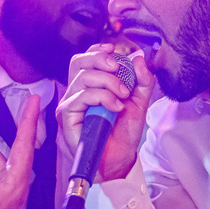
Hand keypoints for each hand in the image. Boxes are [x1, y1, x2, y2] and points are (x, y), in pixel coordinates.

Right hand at [58, 44, 155, 181]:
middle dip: (101, 60)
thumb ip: (142, 80)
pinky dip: (102, 97)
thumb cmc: (124, 132)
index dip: (97, 50)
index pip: (85, 59)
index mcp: (89, 86)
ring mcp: (70, 104)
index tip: (114, 50)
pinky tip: (115, 108)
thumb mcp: (139, 101)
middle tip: (119, 70)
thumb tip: (139, 57)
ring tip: (122, 97)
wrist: (121, 159)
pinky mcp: (67, 117)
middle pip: (78, 62)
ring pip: (83, 78)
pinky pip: (80, 97)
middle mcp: (76, 93)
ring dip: (108, 83)